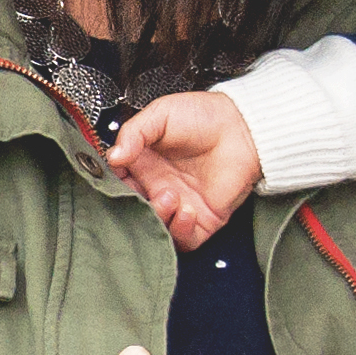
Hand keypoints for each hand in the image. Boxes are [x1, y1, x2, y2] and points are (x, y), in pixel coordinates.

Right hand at [108, 91, 259, 251]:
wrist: (242, 126)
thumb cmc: (205, 116)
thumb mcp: (160, 114)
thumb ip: (133, 133)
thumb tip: (113, 156)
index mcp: (144, 165)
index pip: (118, 185)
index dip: (112, 187)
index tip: (113, 181)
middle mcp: (159, 187)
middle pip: (134, 211)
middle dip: (133, 208)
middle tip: (140, 193)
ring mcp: (180, 205)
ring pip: (156, 228)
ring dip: (158, 217)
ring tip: (169, 197)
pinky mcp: (203, 220)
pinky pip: (185, 240)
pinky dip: (180, 231)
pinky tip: (184, 211)